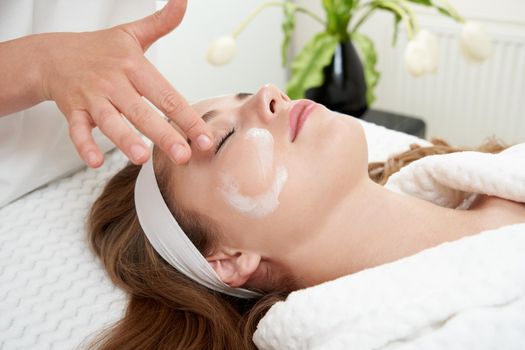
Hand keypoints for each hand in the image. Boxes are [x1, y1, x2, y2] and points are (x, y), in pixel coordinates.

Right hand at [40, 0, 212, 167]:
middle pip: (142, 112)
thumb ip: (161, 22)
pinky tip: (96, 161)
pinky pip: (77, 130)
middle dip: (164, 135)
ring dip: (125, 140)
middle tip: (184, 156)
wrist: (53, 55)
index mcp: (134, 67)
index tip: (205, 138)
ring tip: (142, 158)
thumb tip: (184, 1)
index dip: (188, 118)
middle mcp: (114, 83)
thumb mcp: (132, 34)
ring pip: (110, 122)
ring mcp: (92, 97)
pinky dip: (84, 145)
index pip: (166, 95)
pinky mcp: (73, 110)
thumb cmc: (99, 49)